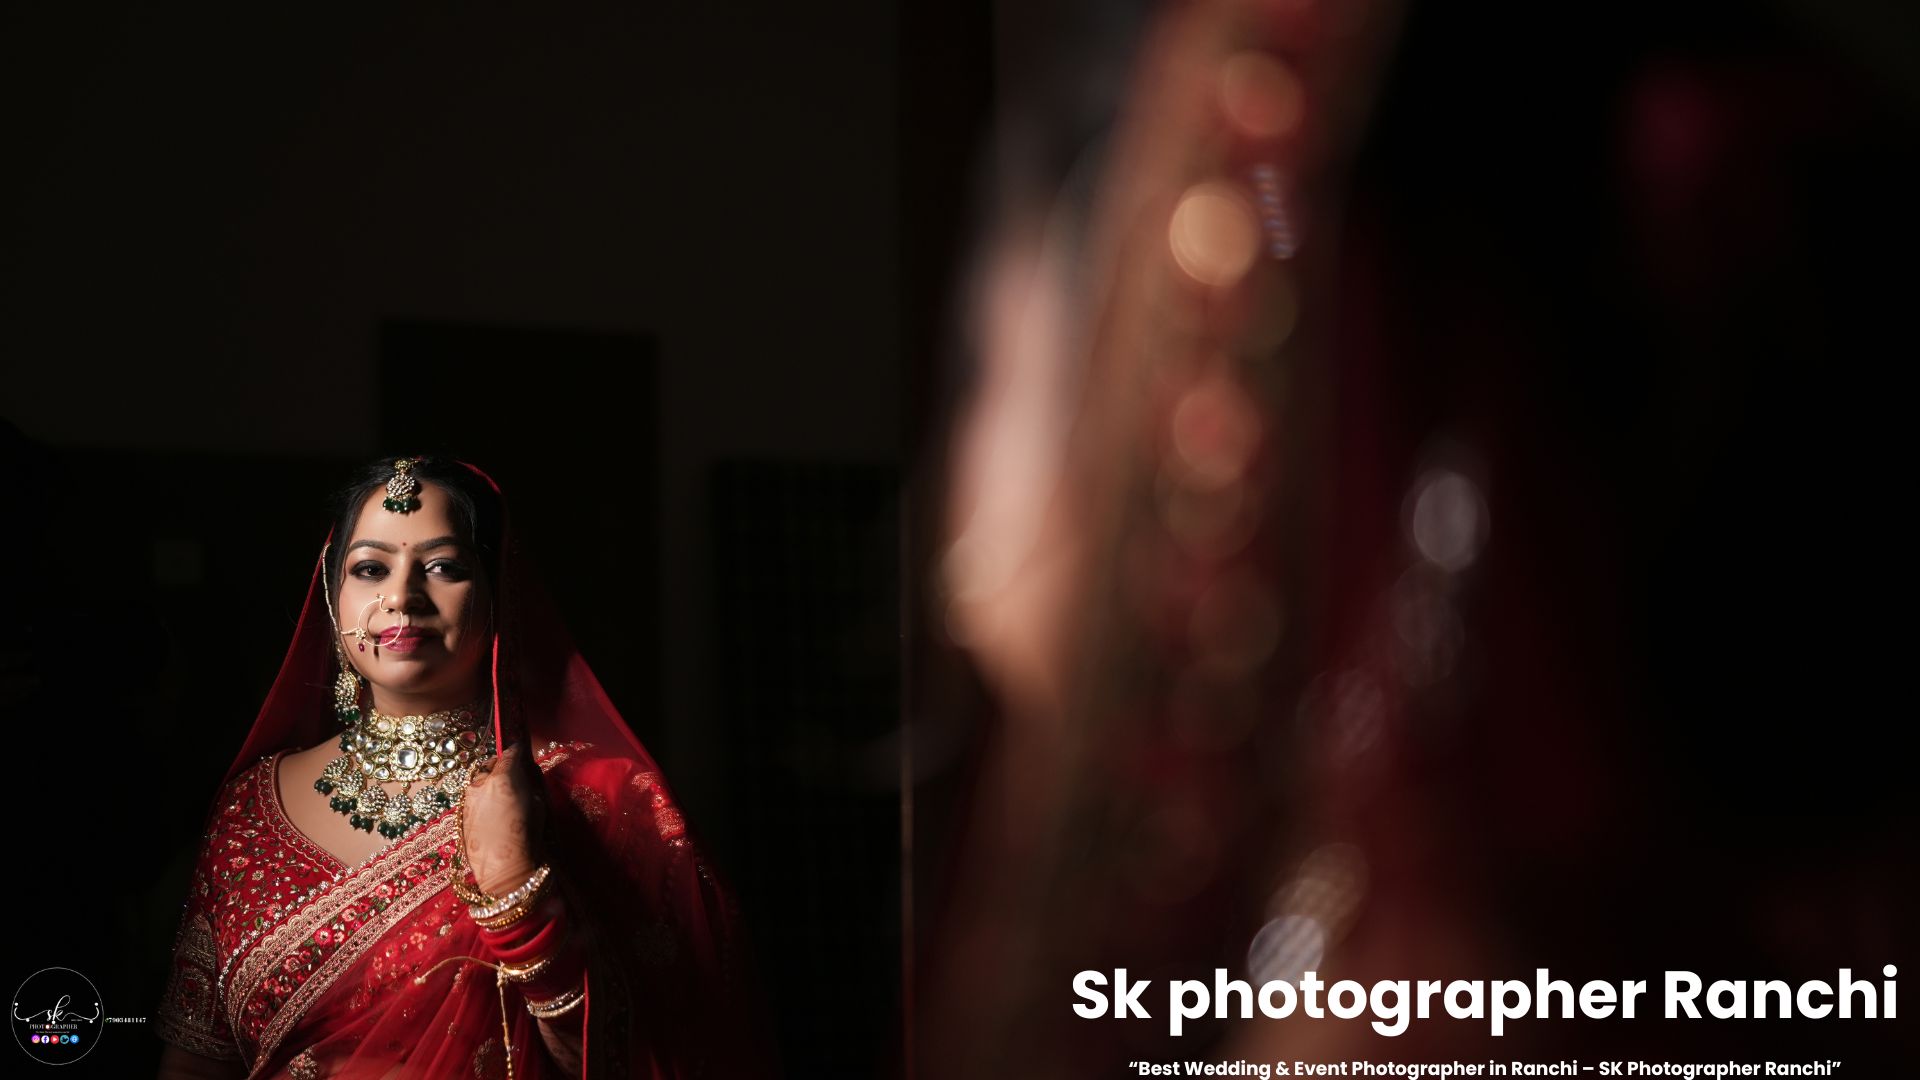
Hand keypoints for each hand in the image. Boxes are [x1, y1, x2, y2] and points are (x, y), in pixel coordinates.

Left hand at [461, 742, 545, 895]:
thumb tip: (526, 776)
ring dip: (488, 783)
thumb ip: (530, 784)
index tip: (522, 751)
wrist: (503, 870)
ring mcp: (468, 800)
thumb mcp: (539, 805)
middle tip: (513, 776)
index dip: (518, 750)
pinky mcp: (461, 816)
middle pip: (489, 764)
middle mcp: (480, 784)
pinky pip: (472, 800)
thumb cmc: (527, 837)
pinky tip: (493, 814)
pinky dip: (482, 800)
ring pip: (477, 782)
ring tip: (502, 797)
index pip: (510, 752)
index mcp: (503, 777)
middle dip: (500, 767)